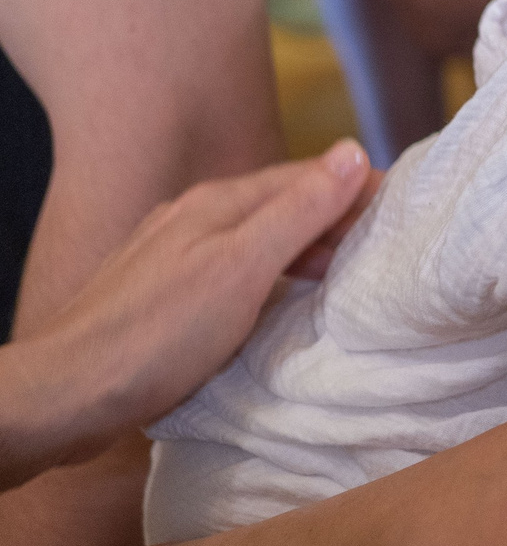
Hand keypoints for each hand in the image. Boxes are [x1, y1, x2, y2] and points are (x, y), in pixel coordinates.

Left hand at [0, 141, 375, 487]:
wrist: (64, 395)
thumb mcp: (242, 269)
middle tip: (383, 248)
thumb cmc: (157, 335)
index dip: (357, 187)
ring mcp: (170, 255)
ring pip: (255, 238)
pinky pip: (230, 269)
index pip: (307, 177)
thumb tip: (353, 150)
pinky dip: (268, 276)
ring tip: (342, 277)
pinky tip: (276, 304)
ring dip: (302, 248)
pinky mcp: (157, 295)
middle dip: (334, 218)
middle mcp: (193, 217)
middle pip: (281, 204)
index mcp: (217, 203)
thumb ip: (299, 210)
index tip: (404, 208)